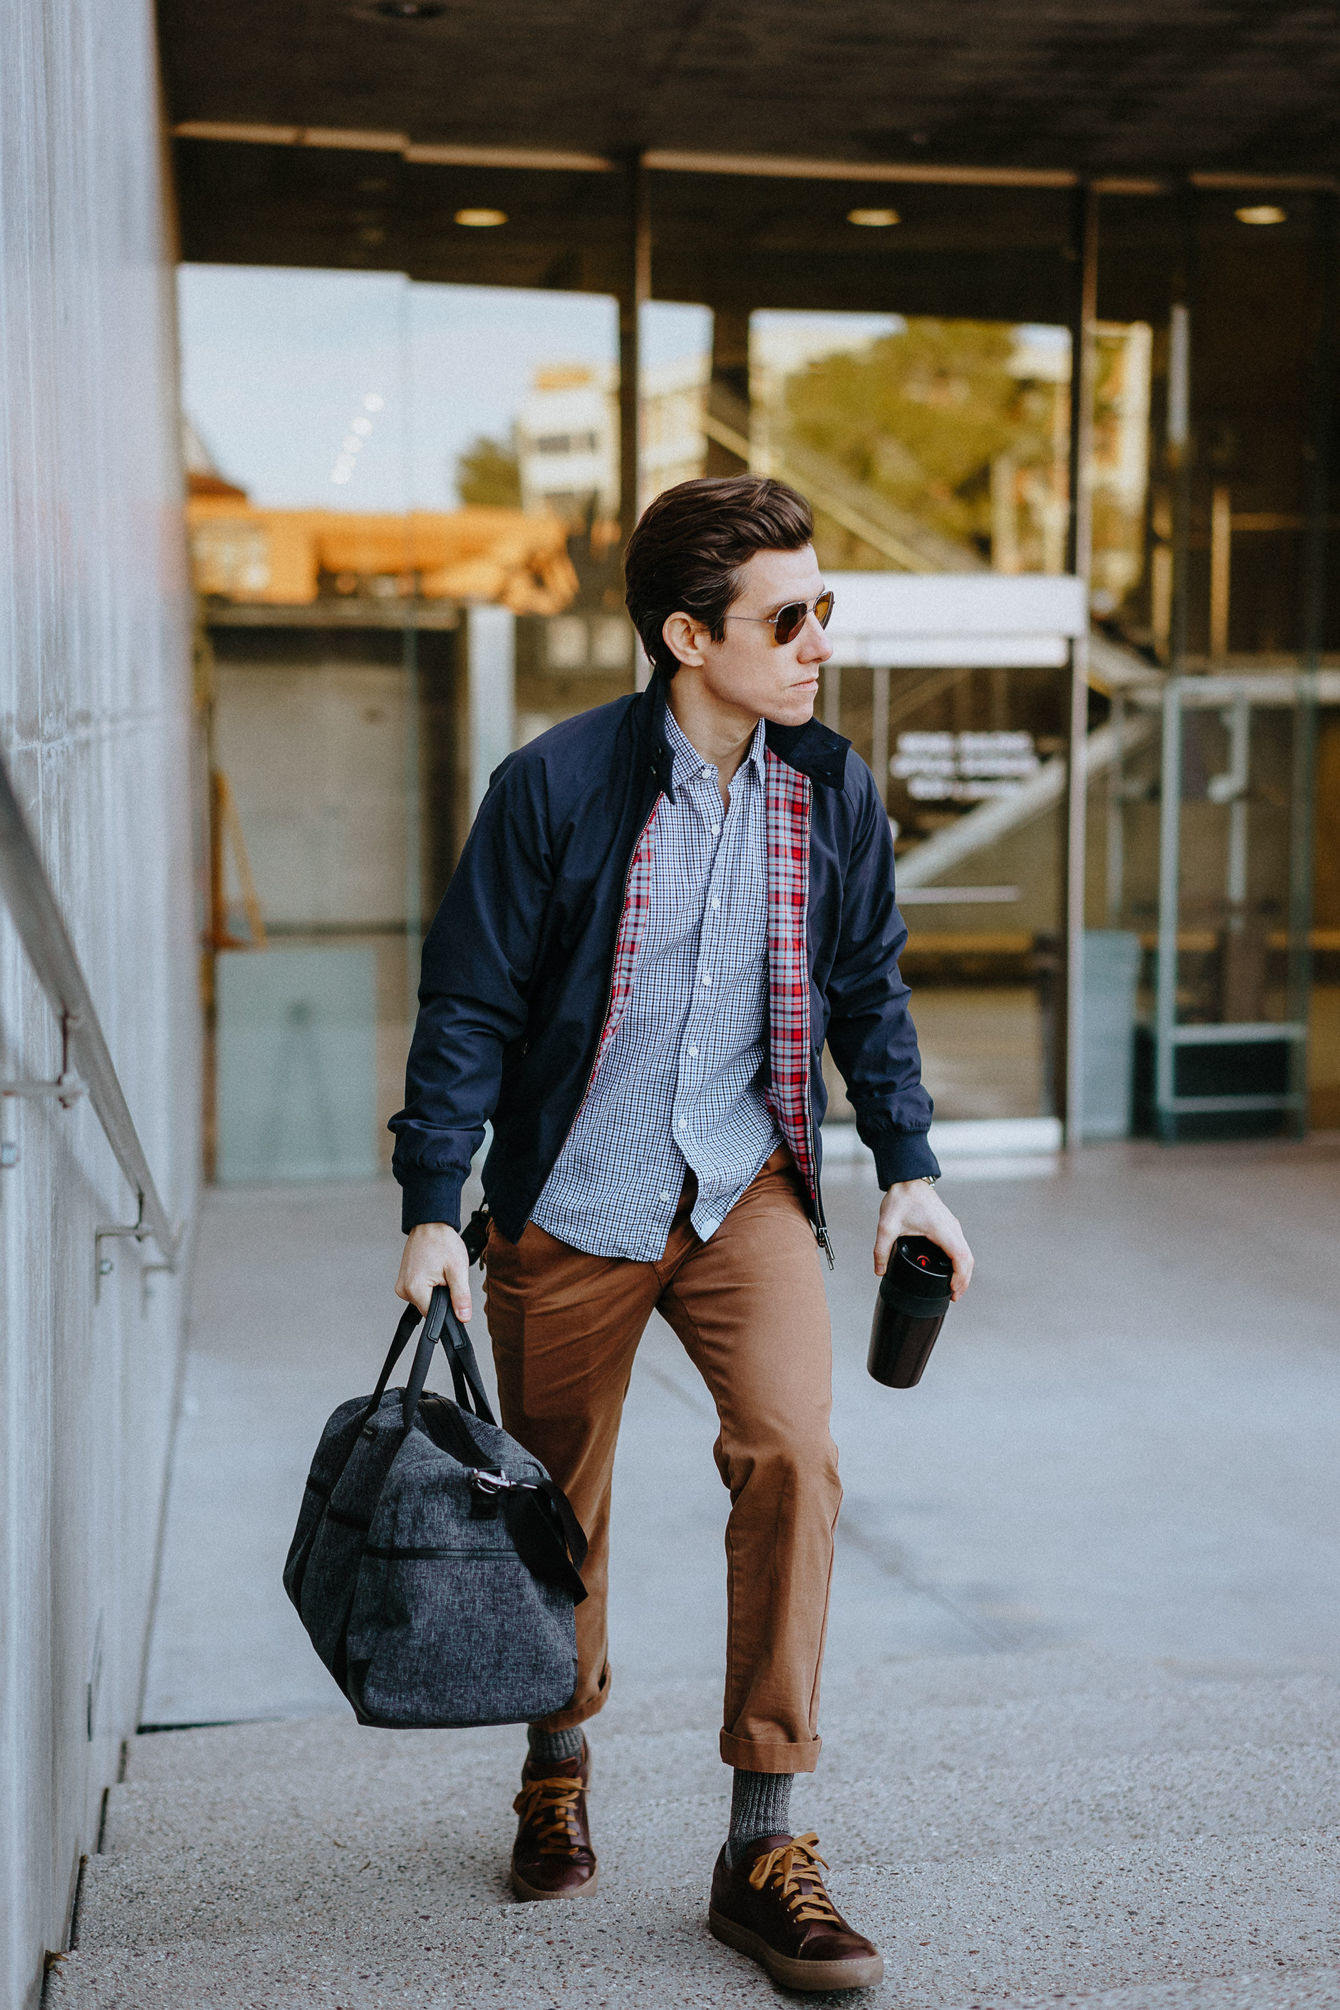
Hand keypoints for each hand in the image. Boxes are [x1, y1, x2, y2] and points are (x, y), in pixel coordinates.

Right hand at [396, 1221, 471, 1320]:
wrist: (430, 1224)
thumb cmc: (442, 1241)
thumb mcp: (457, 1270)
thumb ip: (461, 1296)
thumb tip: (463, 1317)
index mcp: (415, 1289)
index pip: (433, 1315)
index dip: (448, 1308)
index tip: (453, 1293)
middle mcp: (404, 1289)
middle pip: (429, 1308)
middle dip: (442, 1297)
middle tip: (447, 1277)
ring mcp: (402, 1285)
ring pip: (425, 1300)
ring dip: (436, 1291)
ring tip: (440, 1271)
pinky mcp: (404, 1281)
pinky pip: (420, 1292)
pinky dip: (430, 1285)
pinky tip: (434, 1271)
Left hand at [874, 1182, 973, 1300]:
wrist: (908, 1178)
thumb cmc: (901, 1198)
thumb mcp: (886, 1226)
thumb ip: (881, 1250)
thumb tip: (879, 1271)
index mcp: (942, 1230)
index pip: (960, 1258)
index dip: (960, 1277)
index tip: (952, 1291)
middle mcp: (952, 1228)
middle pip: (968, 1259)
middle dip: (964, 1280)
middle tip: (953, 1296)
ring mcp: (953, 1226)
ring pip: (966, 1253)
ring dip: (964, 1271)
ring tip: (954, 1287)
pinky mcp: (949, 1225)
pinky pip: (961, 1246)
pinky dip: (960, 1261)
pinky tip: (952, 1269)